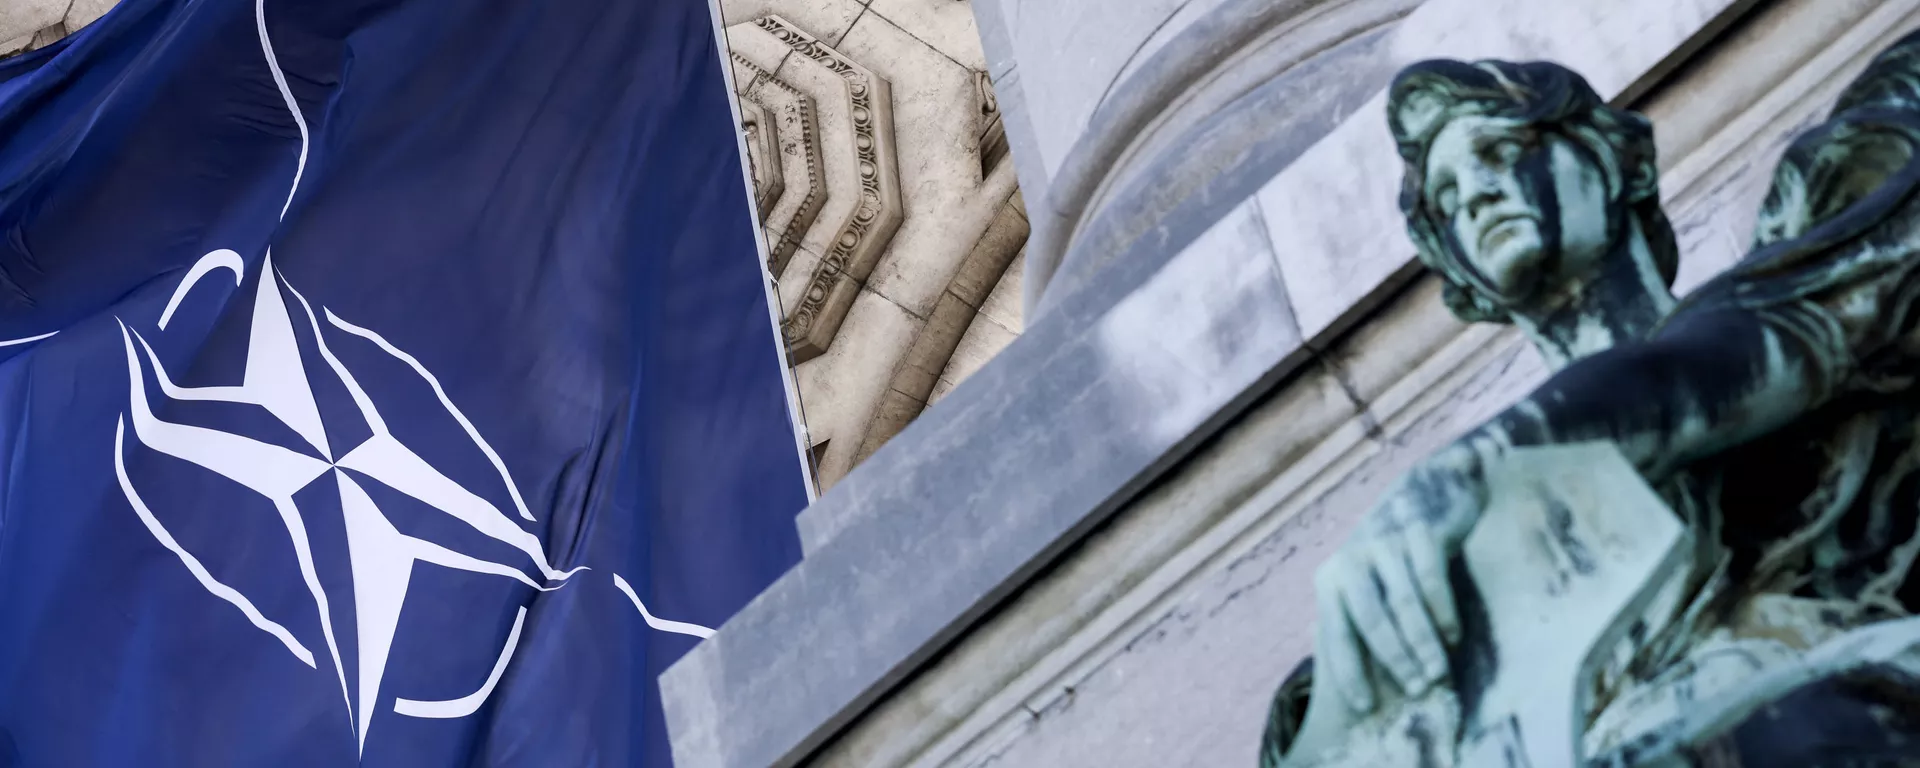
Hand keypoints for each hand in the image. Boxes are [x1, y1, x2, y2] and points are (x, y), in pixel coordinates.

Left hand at [1313, 443, 1486, 712]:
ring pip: (1402, 602)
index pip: (1336, 633)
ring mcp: (1383, 540)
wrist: (1430, 489)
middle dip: (1394, 660)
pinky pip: (1429, 577)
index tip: (1365, 707)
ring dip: (1421, 642)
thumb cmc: (1397, 555)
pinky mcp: (1415, 527)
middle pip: (1370, 619)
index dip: (1349, 671)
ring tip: (1437, 673)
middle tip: (1417, 690)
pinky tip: (1453, 635)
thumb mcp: (1370, 584)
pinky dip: (1442, 610)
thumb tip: (1358, 681)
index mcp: (1331, 579)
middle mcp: (1350, 558)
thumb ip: (1361, 620)